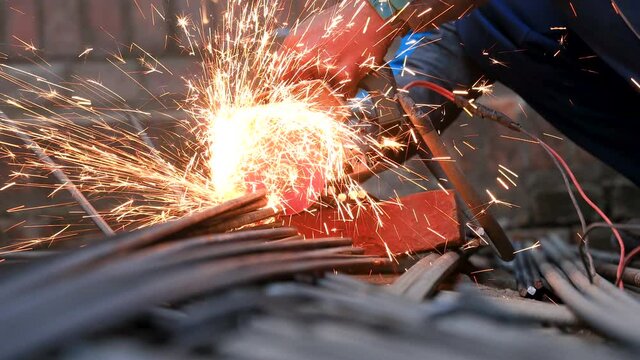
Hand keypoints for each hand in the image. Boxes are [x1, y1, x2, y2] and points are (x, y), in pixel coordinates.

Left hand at [281, 0, 402, 96]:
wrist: (369, 16)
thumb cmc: (340, 22)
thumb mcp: (308, 31)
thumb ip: (293, 53)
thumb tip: (281, 74)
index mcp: (293, 45)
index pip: (279, 79)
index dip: (286, 90)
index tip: (292, 95)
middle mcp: (305, 56)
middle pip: (300, 91)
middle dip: (310, 93)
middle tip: (321, 87)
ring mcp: (325, 66)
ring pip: (323, 95)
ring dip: (331, 91)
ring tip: (339, 75)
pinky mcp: (345, 75)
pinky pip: (343, 95)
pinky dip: (348, 90)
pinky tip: (352, 75)